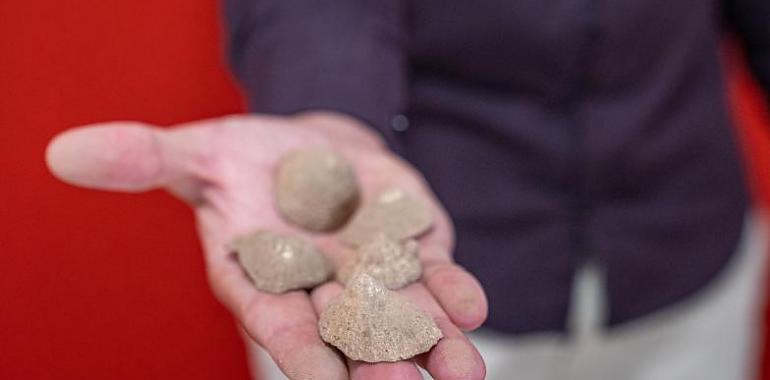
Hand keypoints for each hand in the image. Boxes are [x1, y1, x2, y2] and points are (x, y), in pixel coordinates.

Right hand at [45, 112, 487, 379]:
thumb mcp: (196, 152)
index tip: (314, 378)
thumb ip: (144, 157)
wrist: (308, 147)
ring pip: (402, 315)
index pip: (276, 323)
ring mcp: (371, 273)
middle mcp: (319, 288)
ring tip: (459, 370)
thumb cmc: (245, 160)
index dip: (295, 351)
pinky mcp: (411, 247)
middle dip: (372, 361)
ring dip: (430, 344)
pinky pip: (434, 274)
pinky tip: (472, 308)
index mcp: (263, 280)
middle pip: (347, 333)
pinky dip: (453, 291)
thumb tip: (65, 152)